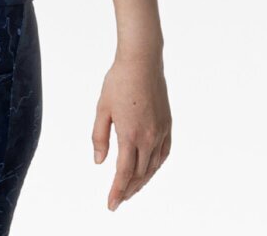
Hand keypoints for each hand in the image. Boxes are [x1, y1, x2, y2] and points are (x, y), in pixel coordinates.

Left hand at [92, 52, 171, 210]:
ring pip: (153, 167)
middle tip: (118, 199)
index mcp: (130, 134)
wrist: (142, 61)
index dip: (117, 191)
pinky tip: (149, 170)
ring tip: (131, 189)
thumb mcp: (102, 109)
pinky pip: (163, 154)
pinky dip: (155, 166)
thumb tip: (99, 162)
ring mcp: (161, 132)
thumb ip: (99, 137)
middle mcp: (149, 137)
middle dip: (128, 189)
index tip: (111, 205)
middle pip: (139, 174)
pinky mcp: (168, 125)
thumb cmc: (118, 82)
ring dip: (142, 181)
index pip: (124, 173)